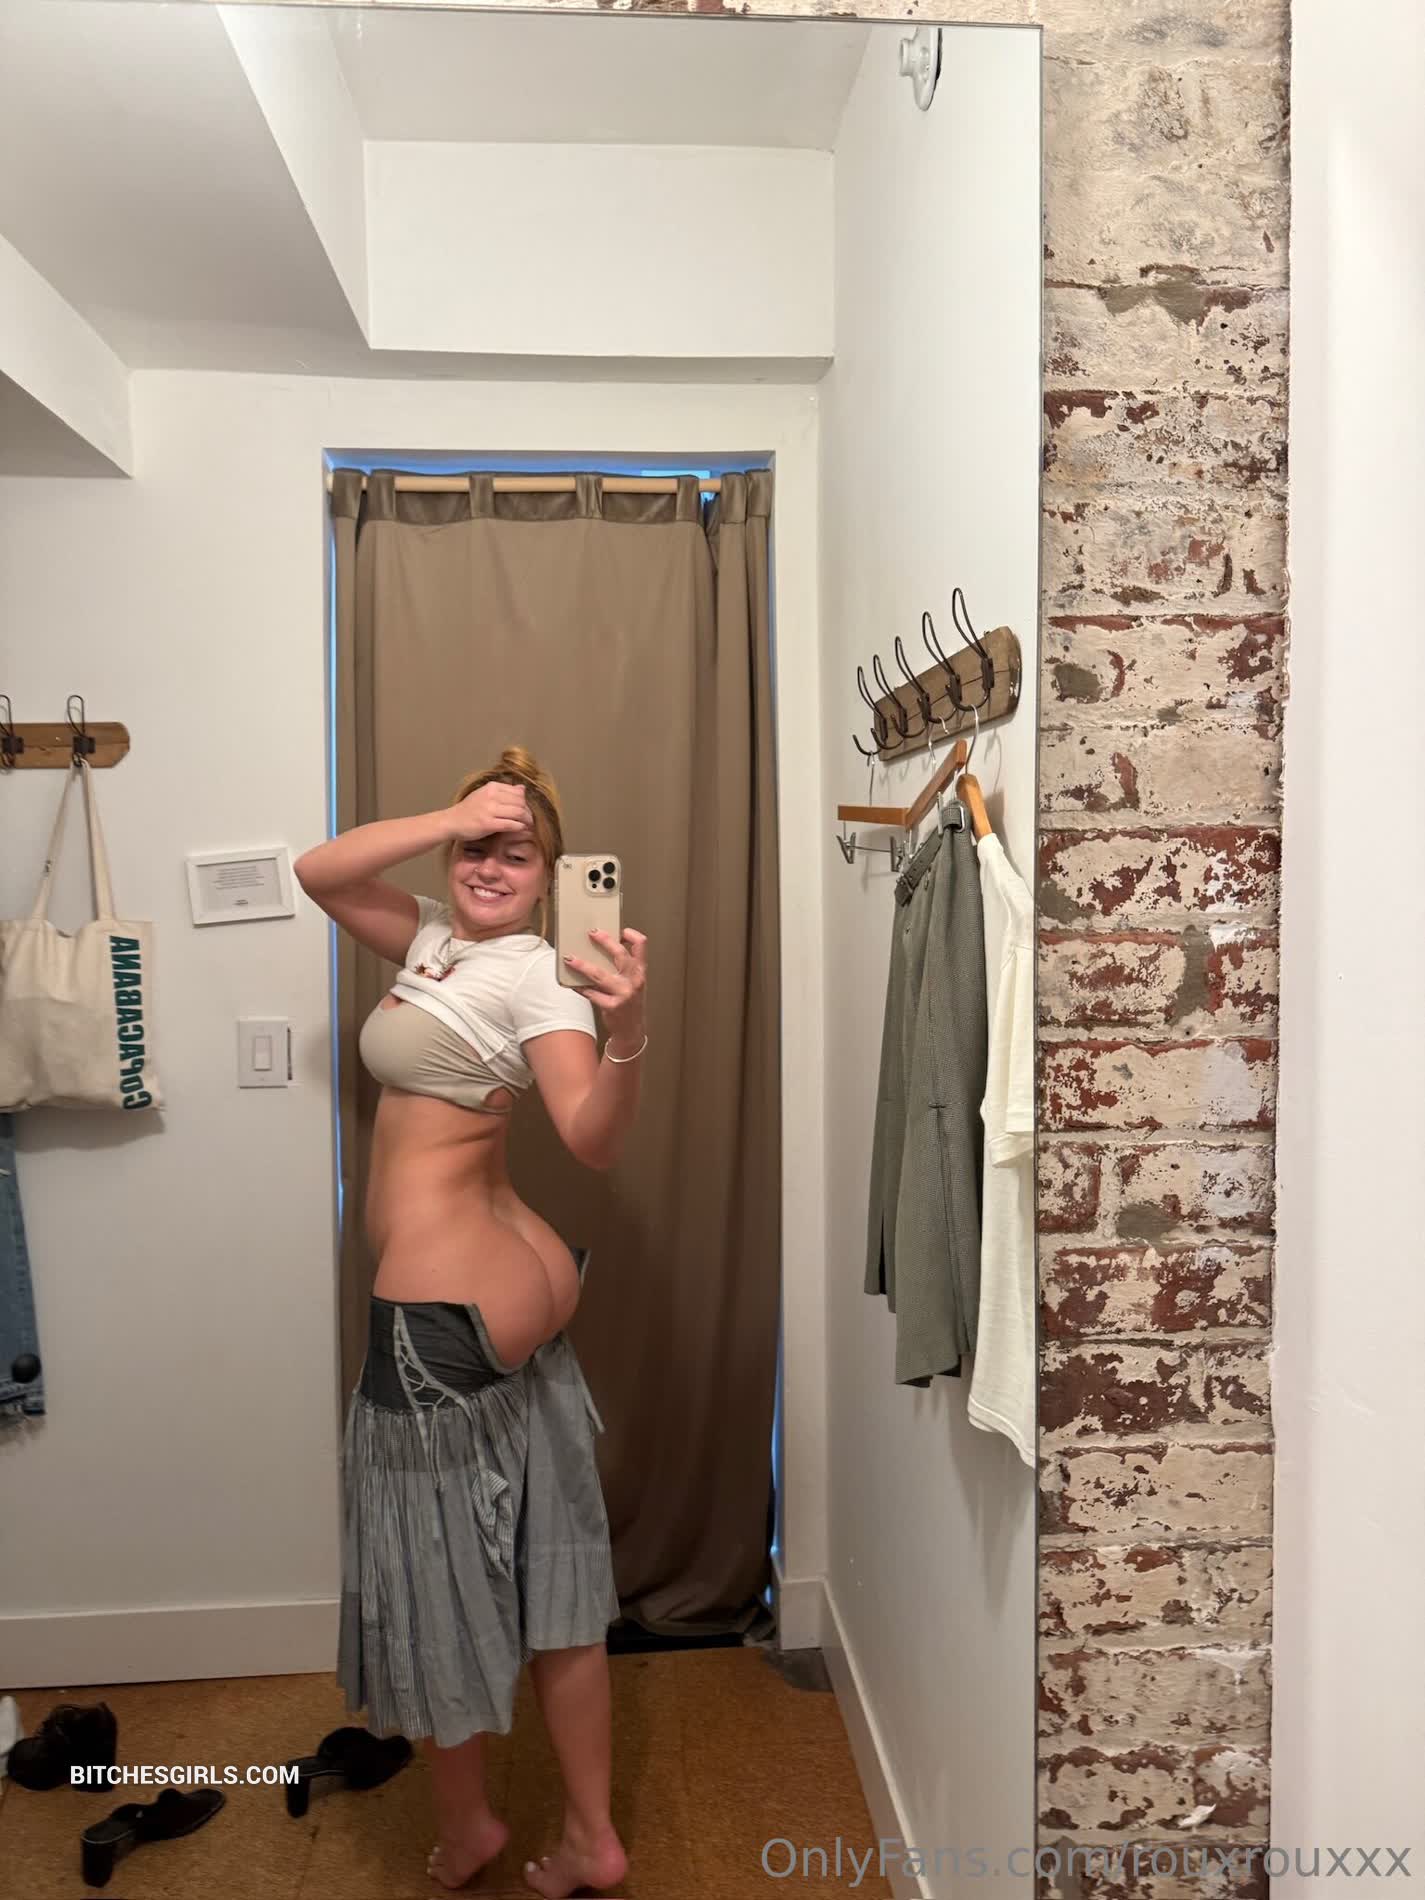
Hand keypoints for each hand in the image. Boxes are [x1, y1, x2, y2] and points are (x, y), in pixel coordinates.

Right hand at [446, 780, 530, 842]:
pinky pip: (511, 824)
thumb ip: (504, 791)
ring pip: (518, 813)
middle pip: (520, 802)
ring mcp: (489, 810)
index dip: (525, 802)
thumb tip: (522, 788)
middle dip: (527, 812)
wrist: (452, 821)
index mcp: (492, 787)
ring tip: (526, 824)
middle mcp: (491, 796)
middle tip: (528, 819)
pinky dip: (519, 827)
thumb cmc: (469, 809)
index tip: (525, 810)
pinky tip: (520, 829)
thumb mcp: (485, 794)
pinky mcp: (488, 824)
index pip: (518, 792)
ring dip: (526, 820)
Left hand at [564, 928, 647, 1045]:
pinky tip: (571, 983)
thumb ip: (623, 967)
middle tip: (591, 933)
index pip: (641, 946)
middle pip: (620, 954)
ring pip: (599, 974)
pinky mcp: (611, 1006)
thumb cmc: (630, 1003)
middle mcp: (634, 981)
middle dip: (605, 941)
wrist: (631, 1030)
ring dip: (582, 965)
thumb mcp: (633, 982)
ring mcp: (623, 994)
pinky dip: (579, 987)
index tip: (620, 930)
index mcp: (640, 972)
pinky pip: (591, 993)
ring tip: (570, 959)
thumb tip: (602, 948)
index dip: (631, 935)